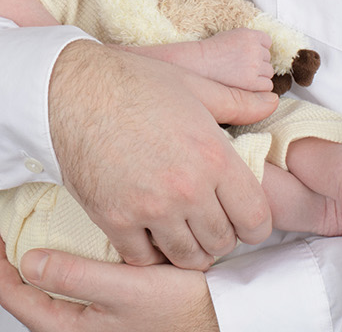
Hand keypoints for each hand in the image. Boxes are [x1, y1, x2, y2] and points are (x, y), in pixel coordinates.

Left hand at [0, 227, 218, 331]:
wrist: (224, 317)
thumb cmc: (179, 309)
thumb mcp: (126, 289)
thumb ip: (76, 277)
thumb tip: (27, 261)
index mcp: (74, 329)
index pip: (16, 297)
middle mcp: (80, 326)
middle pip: (28, 293)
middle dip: (13, 256)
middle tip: (6, 222)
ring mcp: (95, 317)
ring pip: (51, 286)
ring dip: (38, 255)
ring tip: (32, 223)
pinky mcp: (111, 305)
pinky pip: (74, 280)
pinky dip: (64, 257)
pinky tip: (72, 233)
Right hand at [49, 41, 277, 269]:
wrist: (71, 88)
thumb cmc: (133, 82)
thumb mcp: (193, 86)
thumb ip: (237, 101)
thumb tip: (271, 102)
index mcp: (213, 156)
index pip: (256, 219)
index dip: (254, 224)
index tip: (242, 218)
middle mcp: (187, 188)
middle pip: (222, 243)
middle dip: (220, 236)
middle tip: (207, 221)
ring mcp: (150, 208)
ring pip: (187, 257)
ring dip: (188, 248)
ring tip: (180, 230)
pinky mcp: (114, 219)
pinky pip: (143, 259)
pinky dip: (149, 252)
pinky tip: (147, 232)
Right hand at [190, 29, 276, 91]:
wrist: (200, 64)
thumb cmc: (212, 52)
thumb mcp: (231, 36)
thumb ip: (248, 40)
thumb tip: (263, 49)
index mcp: (249, 35)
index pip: (267, 42)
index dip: (259, 49)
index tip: (250, 54)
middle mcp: (254, 49)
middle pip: (267, 58)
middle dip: (258, 63)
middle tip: (242, 67)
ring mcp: (254, 65)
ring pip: (268, 73)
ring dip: (259, 75)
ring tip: (242, 76)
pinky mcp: (252, 82)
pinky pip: (267, 86)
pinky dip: (260, 87)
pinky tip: (247, 85)